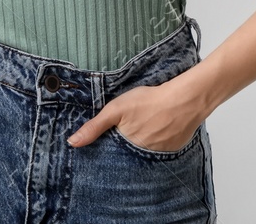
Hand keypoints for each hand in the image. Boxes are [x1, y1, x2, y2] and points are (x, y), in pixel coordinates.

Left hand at [66, 74, 209, 152]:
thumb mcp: (115, 110)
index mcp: (127, 148)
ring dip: (140, 143)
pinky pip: (160, 149)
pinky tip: (156, 128)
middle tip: (128, 128)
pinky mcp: (173, 149)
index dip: (108, 146)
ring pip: (144, 151)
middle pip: (128, 153)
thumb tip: (72, 143)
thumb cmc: (148, 102)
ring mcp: (160, 154)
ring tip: (142, 126)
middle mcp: (143, 156)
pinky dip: (156, 141)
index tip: (104, 141)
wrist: (183, 100)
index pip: (113, 153)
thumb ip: (94, 127)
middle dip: (124, 145)